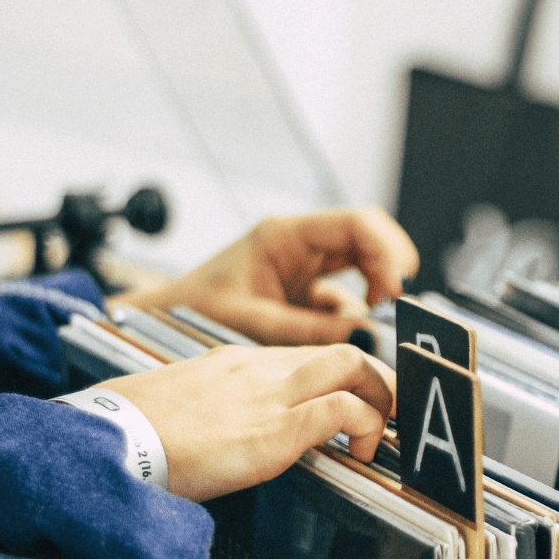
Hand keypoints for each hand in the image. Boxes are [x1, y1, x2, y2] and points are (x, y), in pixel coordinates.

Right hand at [97, 343, 394, 501]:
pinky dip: (363, 428)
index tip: (350, 402)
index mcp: (233, 362)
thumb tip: (217, 435)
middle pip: (342, 351)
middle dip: (377, 382)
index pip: (304, 355)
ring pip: (353, 366)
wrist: (108, 442)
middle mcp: (257, 368)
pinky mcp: (275, 429)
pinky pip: (341, 411)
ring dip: (379, 401)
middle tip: (383, 416)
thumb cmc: (128, 433)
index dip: (339, 378)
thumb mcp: (176, 409)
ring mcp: (268, 395)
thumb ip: (210, 412)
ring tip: (377, 435)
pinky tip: (358, 453)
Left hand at [117, 207, 417, 344]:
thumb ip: (309, 329)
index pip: (356, 224)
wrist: (160, 321)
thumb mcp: (254, 321)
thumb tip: (364, 334)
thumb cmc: (194, 311)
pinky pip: (344, 295)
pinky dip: (354, 315)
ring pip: (361, 266)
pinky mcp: (303, 291)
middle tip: (396, 305)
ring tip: (372, 324)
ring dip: (375, 292)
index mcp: (284, 236)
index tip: (398, 287)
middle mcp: (299, 244)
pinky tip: (347, 335)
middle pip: (367, 238)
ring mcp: (303, 266)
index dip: (387, 250)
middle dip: (390, 268)